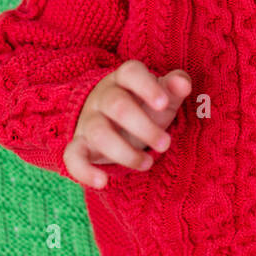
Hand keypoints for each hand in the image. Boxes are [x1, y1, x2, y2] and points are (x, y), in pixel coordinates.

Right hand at [63, 61, 191, 188]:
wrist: (114, 122)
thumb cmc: (145, 106)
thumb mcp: (162, 97)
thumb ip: (174, 88)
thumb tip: (183, 83)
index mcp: (124, 80)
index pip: (131, 73)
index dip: (147, 86)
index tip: (163, 104)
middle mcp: (103, 97)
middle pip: (117, 105)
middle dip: (144, 127)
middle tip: (166, 144)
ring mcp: (89, 120)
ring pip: (98, 132)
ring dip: (124, 152)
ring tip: (147, 164)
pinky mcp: (80, 145)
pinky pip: (72, 156)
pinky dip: (84, 170)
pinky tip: (102, 182)